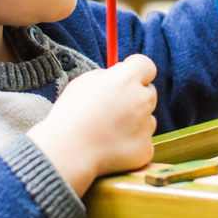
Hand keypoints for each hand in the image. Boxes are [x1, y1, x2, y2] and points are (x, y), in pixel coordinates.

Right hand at [27, 54, 156, 194]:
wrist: (68, 151)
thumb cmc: (71, 115)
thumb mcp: (84, 82)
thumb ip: (108, 75)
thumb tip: (122, 73)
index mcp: (126, 79)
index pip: (146, 65)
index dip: (137, 70)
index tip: (128, 77)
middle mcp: (142, 99)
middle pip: (149, 92)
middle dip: (136, 97)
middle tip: (114, 108)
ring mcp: (146, 126)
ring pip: (148, 118)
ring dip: (135, 122)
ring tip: (108, 130)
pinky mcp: (146, 149)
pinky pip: (144, 141)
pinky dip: (132, 143)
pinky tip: (112, 146)